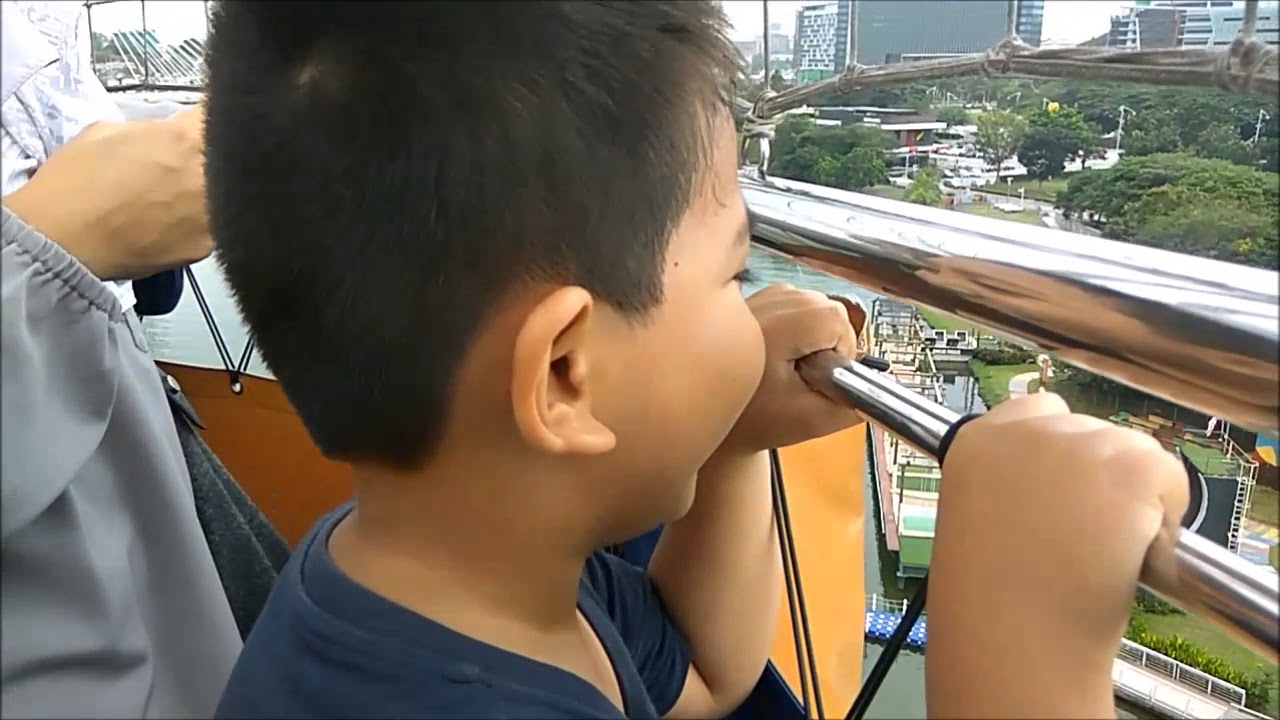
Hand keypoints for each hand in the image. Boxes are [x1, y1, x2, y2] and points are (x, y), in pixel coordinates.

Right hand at [2, 106, 211, 279]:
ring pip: (231, 194)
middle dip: (219, 156)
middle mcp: (209, 173)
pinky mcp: (208, 247)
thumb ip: (155, 129)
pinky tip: (175, 223)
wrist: (59, 240)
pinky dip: (201, 223)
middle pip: (235, 157)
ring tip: (180, 197)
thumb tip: (173, 134)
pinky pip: (216, 228)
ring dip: (215, 191)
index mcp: (188, 136)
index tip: (211, 124)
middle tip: (193, 164)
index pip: (223, 115)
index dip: (215, 120)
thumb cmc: (75, 181)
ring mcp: (213, 213)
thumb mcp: (109, 131)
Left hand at [718, 284, 861, 454]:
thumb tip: (873, 384)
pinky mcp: (755, 297)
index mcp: (779, 324)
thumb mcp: (811, 419)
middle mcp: (769, 299)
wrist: (712, 415)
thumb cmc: (756, 419)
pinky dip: (795, 329)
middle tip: (800, 376)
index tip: (817, 377)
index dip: (840, 352)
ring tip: (784, 368)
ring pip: (815, 306)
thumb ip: (851, 403)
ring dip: (811, 337)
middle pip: (829, 309)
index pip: (838, 320)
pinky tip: (774, 355)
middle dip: (827, 343)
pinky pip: (796, 306)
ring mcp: (760, 294)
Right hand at [932, 393, 1188, 650]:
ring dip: (1130, 495)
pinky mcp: (1129, 466)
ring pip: (1132, 452)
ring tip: (1097, 548)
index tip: (1063, 490)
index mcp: (976, 440)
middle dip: (1097, 477)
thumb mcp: (976, 519)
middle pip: (1090, 431)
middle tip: (1079, 534)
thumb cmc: (990, 596)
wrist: (1011, 632)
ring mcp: (1079, 444)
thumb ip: (1009, 482)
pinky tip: (1128, 547)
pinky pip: (1169, 477)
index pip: (1039, 410)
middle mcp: (1026, 430)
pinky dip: (1164, 513)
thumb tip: (1065, 484)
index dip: (1060, 452)